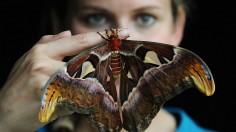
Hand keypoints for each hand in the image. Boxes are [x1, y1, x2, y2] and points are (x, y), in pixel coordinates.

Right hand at [0, 29, 129, 131]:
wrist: (4, 113)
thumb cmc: (18, 84)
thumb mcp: (29, 58)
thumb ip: (49, 43)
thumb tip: (68, 33)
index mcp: (41, 52)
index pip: (79, 41)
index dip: (103, 37)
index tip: (122, 33)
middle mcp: (47, 66)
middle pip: (88, 60)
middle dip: (104, 61)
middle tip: (117, 58)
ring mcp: (52, 86)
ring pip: (87, 81)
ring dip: (93, 81)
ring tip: (89, 82)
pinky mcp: (56, 104)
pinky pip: (80, 98)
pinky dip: (83, 97)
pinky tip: (77, 98)